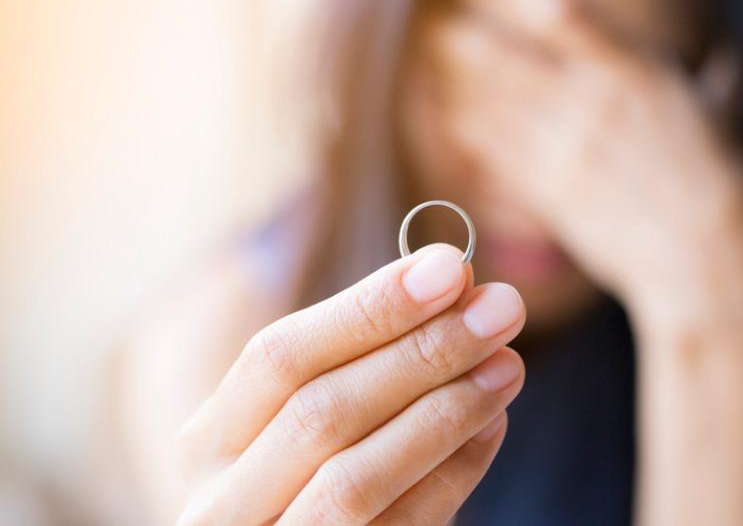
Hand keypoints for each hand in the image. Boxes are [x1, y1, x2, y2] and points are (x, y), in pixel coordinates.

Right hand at [172, 245, 524, 524]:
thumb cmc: (311, 485)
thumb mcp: (305, 424)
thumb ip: (363, 360)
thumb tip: (453, 283)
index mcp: (206, 444)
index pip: (279, 356)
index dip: (368, 307)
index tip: (449, 267)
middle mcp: (219, 506)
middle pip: (320, 413)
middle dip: (422, 352)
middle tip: (503, 308)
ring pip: (355, 480)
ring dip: (444, 412)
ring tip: (508, 364)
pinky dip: (453, 474)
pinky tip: (493, 425)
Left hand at [425, 0, 742, 335]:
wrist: (706, 259)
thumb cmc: (724, 182)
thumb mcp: (724, 115)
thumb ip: (714, 80)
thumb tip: (726, 56)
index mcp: (631, 73)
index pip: (559, 8)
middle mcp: (586, 106)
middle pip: (500, 59)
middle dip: (461, 38)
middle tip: (438, 23)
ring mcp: (561, 152)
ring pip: (485, 106)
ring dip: (450, 81)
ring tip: (427, 62)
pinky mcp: (547, 194)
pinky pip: (489, 154)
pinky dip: (463, 131)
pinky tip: (445, 114)